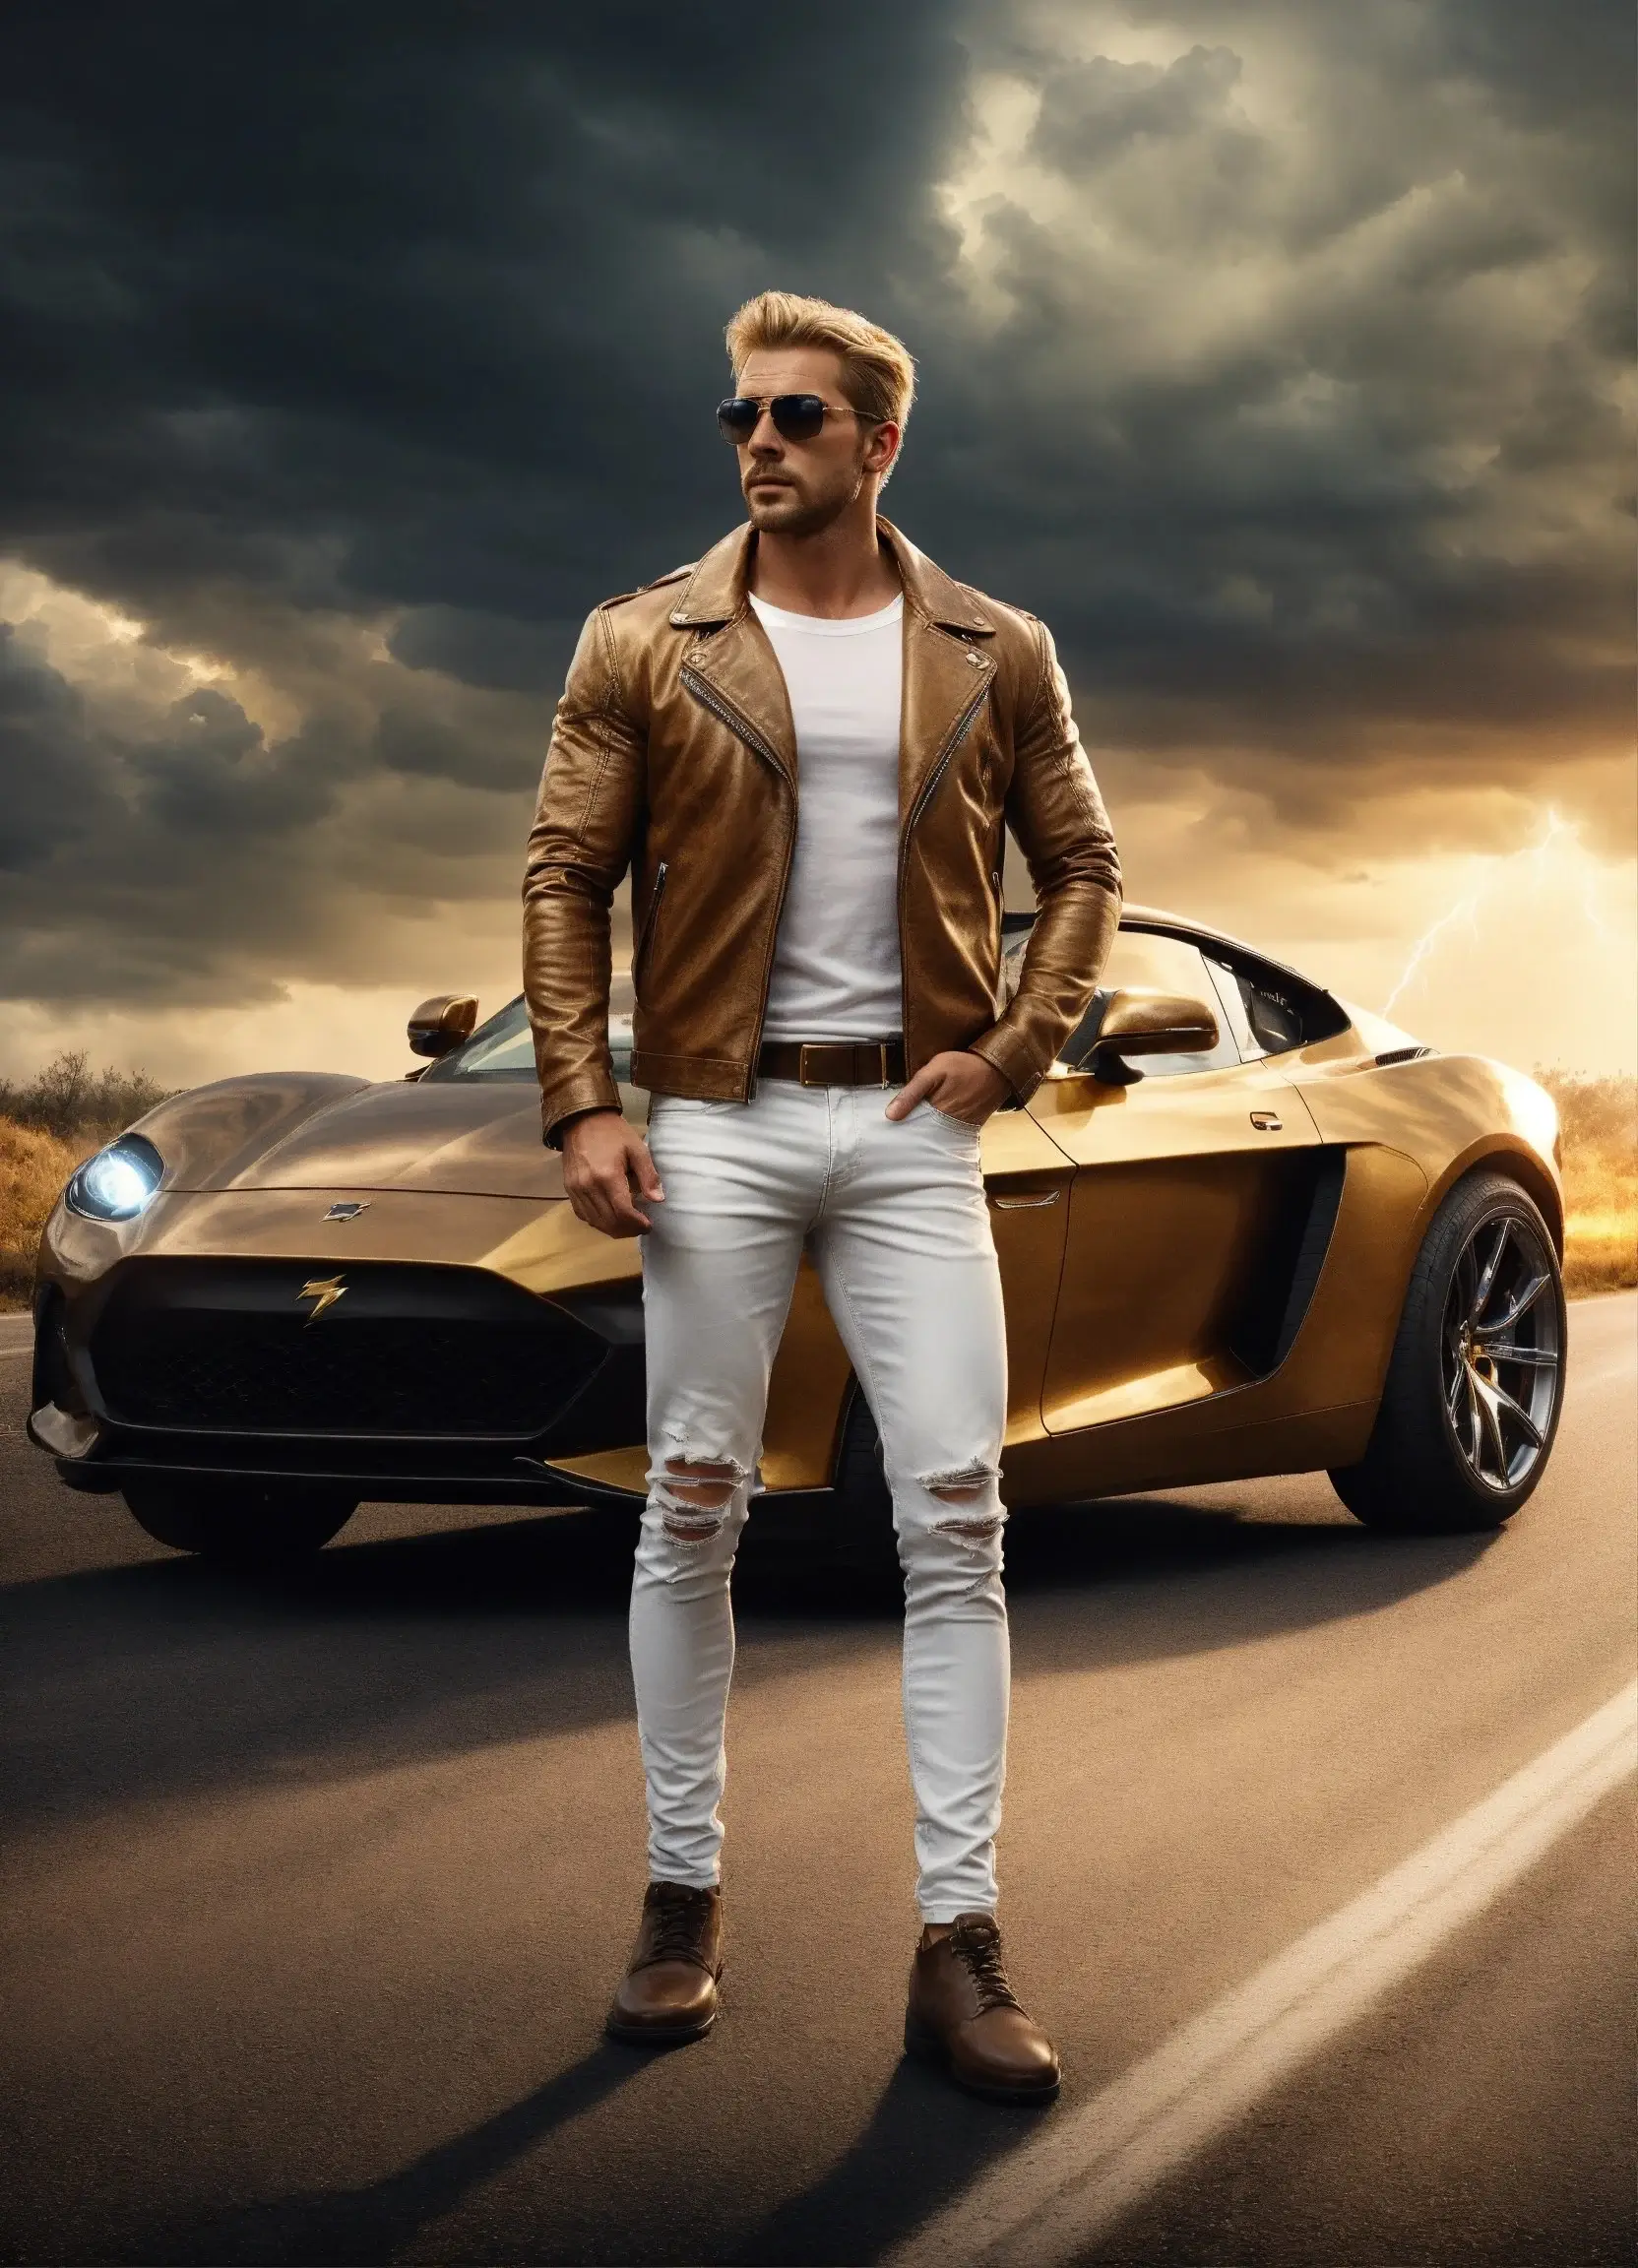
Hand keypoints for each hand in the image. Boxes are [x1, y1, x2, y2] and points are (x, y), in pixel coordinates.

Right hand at [559, 1109, 664, 1236]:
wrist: (581, 1119)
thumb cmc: (613, 1133)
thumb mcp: (637, 1149)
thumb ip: (648, 1175)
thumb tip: (658, 1200)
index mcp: (607, 1176)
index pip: (623, 1212)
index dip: (637, 1224)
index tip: (649, 1225)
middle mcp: (588, 1186)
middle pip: (608, 1222)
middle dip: (628, 1230)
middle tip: (641, 1227)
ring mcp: (575, 1189)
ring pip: (595, 1222)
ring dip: (613, 1229)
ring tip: (628, 1225)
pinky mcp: (568, 1189)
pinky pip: (582, 1214)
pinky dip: (597, 1221)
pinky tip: (609, 1217)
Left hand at [884, 1050, 1009, 1126]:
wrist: (999, 1068)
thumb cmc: (964, 1066)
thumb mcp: (934, 1071)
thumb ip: (912, 1092)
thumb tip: (890, 1116)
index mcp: (936, 1115)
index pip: (910, 1130)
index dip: (898, 1129)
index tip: (887, 1127)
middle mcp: (948, 1128)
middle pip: (922, 1137)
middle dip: (910, 1133)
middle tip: (896, 1129)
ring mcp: (960, 1130)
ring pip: (934, 1137)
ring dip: (924, 1133)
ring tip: (911, 1126)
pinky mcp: (969, 1128)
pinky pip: (949, 1134)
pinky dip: (938, 1131)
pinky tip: (931, 1124)